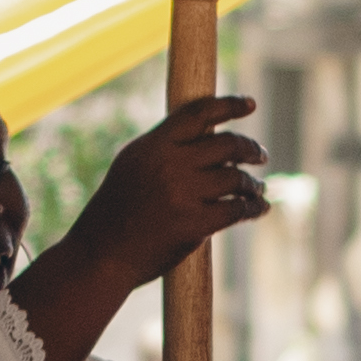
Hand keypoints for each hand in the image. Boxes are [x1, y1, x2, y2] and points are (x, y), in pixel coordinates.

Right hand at [60, 94, 273, 287]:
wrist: (100, 256)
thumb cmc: (115, 213)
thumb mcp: (132, 166)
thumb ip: (165, 149)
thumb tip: (206, 136)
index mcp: (153, 146)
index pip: (198, 114)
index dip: (229, 106)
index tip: (250, 104)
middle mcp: (169, 164)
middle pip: (226, 144)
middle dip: (250, 148)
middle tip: (260, 155)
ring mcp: (182, 194)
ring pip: (235, 177)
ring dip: (253, 183)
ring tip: (258, 188)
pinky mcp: (194, 225)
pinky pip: (236, 209)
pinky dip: (253, 208)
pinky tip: (258, 209)